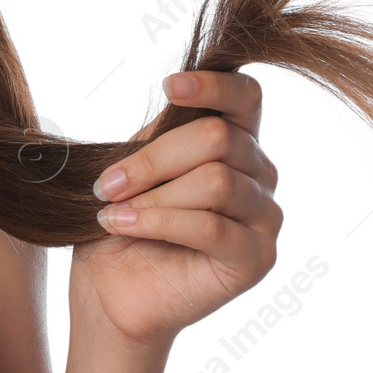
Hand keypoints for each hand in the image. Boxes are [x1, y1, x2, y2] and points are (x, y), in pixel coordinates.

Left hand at [70, 70, 281, 350]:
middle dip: (153, 159)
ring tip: (114, 210)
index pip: (246, 95)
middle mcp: (260, 173)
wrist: (111, 288)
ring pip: (215, 181)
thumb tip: (176, 95)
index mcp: (236, 140)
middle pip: (219, 137)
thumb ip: (163, 132)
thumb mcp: (137, 162)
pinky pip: (210, 226)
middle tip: (107, 184)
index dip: (214, 84)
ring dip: (152, 196)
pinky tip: (123, 225)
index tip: (170, 87)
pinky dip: (158, 222)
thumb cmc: (124, 217)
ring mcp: (264, 217)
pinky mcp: (256, 258)